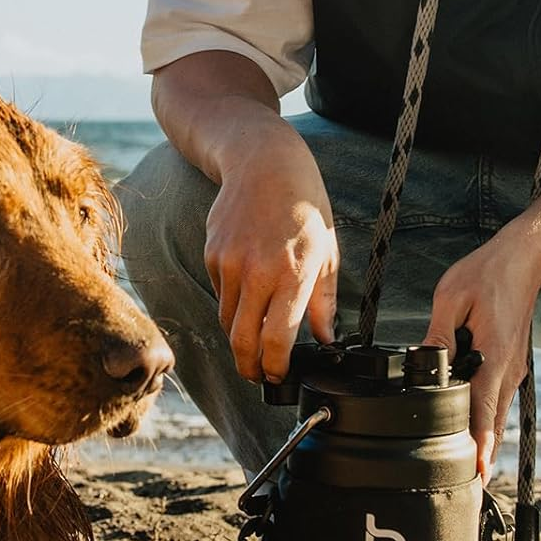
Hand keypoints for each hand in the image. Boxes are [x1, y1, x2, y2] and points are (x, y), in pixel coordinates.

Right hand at [203, 140, 338, 382]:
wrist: (264, 163)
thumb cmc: (304, 206)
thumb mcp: (327, 252)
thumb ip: (324, 301)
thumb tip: (326, 339)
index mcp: (293, 273)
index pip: (277, 339)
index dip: (276, 368)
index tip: (279, 377)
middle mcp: (258, 271)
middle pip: (242, 340)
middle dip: (249, 368)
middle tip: (258, 376)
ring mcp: (230, 263)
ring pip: (227, 320)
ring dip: (240, 338)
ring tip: (254, 342)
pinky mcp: (212, 255)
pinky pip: (221, 294)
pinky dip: (233, 303)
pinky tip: (248, 291)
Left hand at [422, 229, 540, 479]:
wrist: (523, 259)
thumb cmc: (487, 274)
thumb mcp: (451, 300)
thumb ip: (438, 336)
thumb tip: (424, 365)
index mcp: (495, 356)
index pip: (484, 411)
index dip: (479, 447)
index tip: (477, 476)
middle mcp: (508, 370)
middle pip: (492, 423)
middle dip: (480, 454)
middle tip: (467, 485)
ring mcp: (512, 369)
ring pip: (496, 413)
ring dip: (483, 437)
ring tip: (468, 466)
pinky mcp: (510, 365)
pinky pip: (496, 399)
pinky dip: (485, 417)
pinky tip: (469, 426)